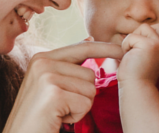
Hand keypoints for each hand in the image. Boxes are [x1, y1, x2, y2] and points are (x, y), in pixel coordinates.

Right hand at [3, 41, 123, 132]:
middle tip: (60, 107)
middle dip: (82, 95)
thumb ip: (67, 65)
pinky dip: (76, 116)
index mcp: (42, 58)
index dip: (104, 49)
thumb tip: (90, 39)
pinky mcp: (54, 94)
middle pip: (90, 74)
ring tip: (57, 112)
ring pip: (90, 89)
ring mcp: (47, 76)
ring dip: (79, 107)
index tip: (122, 50)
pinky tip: (57, 118)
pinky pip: (85, 104)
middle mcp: (43, 62)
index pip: (81, 47)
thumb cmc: (37, 116)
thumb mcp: (48, 84)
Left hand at [117, 23, 158, 84]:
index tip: (148, 48)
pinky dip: (126, 45)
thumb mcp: (148, 58)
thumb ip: (151, 44)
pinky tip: (128, 57)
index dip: (158, 35)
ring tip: (132, 53)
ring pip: (145, 27)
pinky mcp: (149, 45)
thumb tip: (140, 28)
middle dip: (144, 34)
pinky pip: (132, 36)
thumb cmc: (136, 75)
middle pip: (158, 26)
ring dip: (134, 38)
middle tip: (138, 50)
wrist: (136, 89)